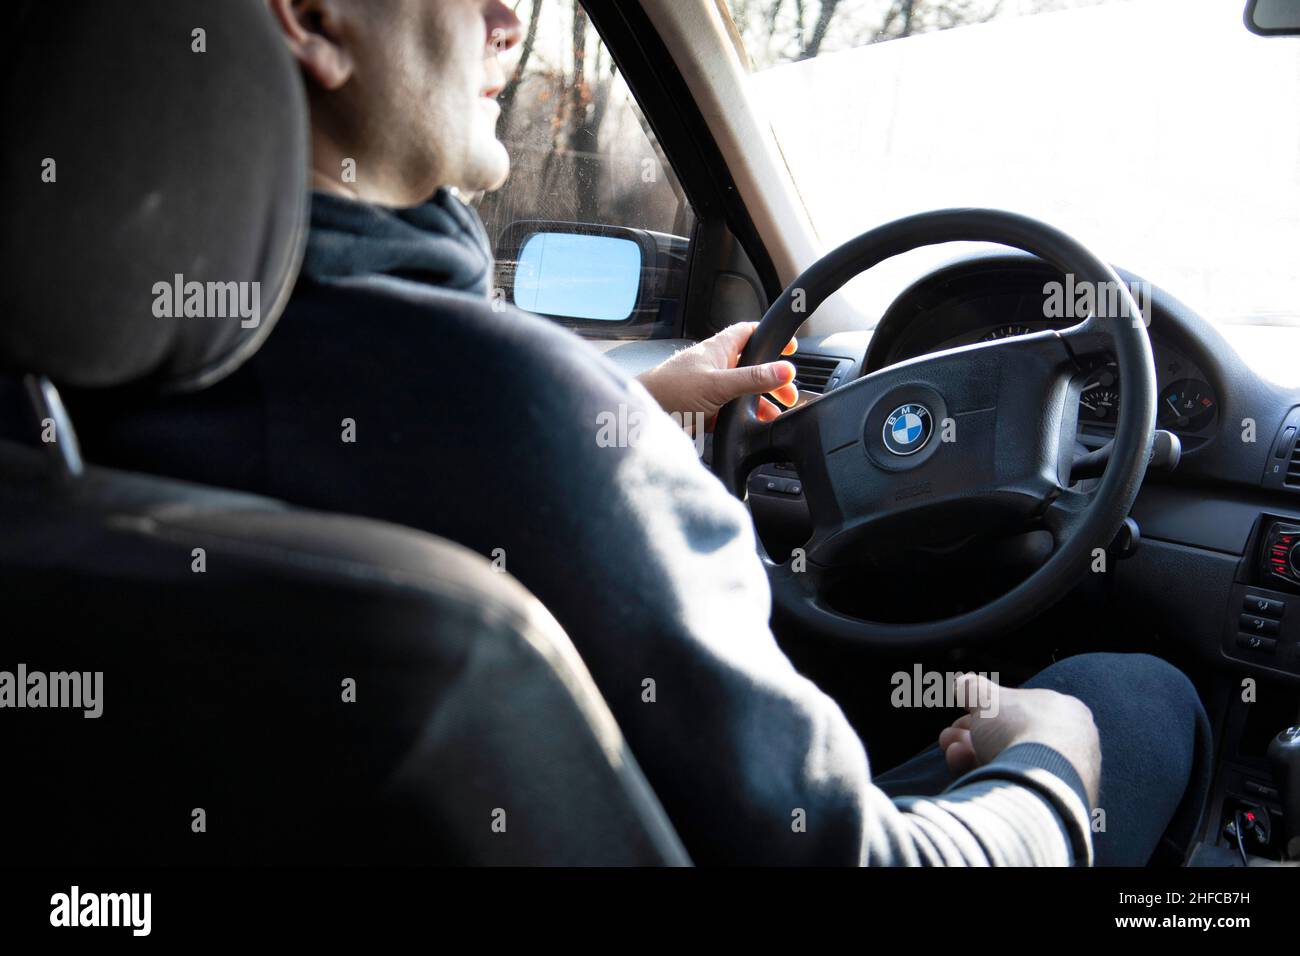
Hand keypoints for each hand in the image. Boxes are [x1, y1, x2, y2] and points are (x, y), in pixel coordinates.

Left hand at [636, 322, 797, 432]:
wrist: (638, 417)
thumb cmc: (669, 391)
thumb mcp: (718, 384)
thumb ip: (752, 378)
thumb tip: (785, 370)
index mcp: (717, 349)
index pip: (748, 333)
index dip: (769, 336)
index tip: (790, 347)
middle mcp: (714, 366)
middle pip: (751, 366)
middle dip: (772, 379)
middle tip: (788, 393)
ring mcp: (708, 388)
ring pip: (742, 391)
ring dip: (759, 401)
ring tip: (776, 414)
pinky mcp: (703, 410)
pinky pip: (730, 411)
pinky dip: (744, 417)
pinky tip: (753, 426)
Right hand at [938, 673, 1100, 806]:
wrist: (1040, 781)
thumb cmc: (1018, 729)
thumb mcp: (987, 697)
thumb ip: (974, 688)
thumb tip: (963, 683)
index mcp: (1067, 711)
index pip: (1021, 709)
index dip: (985, 711)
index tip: (960, 717)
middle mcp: (1073, 744)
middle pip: (1011, 738)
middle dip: (972, 737)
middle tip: (948, 740)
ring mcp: (1066, 777)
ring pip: (1011, 764)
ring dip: (973, 756)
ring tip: (952, 754)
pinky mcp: (1057, 805)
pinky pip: (1017, 788)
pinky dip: (991, 780)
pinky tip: (970, 775)